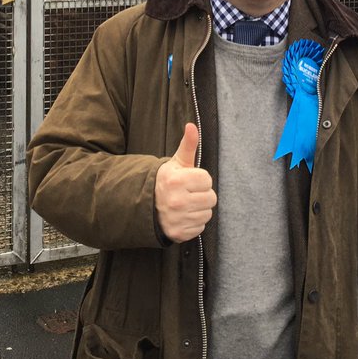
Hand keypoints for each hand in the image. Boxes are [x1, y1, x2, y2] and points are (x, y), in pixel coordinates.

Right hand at [154, 123, 216, 242]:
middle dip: (202, 195)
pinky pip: (200, 228)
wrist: (146, 204)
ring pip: (207, 214)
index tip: (189, 180)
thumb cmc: (167, 180)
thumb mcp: (177, 162)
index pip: (207, 180)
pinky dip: (194, 223)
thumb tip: (192, 125)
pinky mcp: (178, 233)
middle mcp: (177, 201)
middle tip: (189, 193)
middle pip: (211, 198)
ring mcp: (177, 219)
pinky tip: (183, 216)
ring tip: (186, 204)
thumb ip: (188, 144)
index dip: (200, 179)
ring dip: (199, 209)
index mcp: (177, 180)